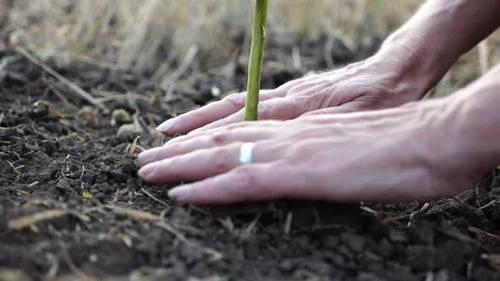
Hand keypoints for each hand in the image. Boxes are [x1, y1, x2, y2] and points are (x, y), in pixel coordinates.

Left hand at [138, 96, 479, 203]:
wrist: (432, 138)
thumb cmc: (402, 148)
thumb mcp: (351, 149)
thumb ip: (322, 155)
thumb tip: (305, 167)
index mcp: (300, 129)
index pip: (241, 131)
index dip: (206, 140)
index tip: (178, 149)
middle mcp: (289, 134)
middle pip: (221, 139)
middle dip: (180, 151)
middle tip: (146, 159)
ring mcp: (292, 151)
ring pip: (221, 155)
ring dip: (180, 166)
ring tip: (147, 172)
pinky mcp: (300, 172)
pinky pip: (242, 179)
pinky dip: (207, 188)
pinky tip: (180, 194)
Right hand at [156, 50, 426, 134]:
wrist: (397, 69)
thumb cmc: (385, 96)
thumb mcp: (360, 117)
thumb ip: (318, 126)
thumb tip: (282, 137)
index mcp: (297, 107)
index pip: (237, 125)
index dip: (203, 141)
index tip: (171, 152)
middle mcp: (283, 99)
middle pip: (225, 118)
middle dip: (187, 137)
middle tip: (153, 151)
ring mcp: (285, 94)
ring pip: (231, 109)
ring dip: (197, 124)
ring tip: (169, 134)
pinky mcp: (292, 93)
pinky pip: (248, 103)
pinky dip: (222, 114)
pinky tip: (209, 121)